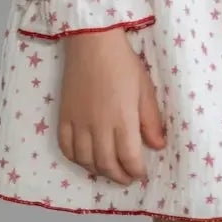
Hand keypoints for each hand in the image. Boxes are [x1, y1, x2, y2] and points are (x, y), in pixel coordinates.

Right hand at [58, 28, 166, 184]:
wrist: (92, 43)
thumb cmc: (123, 64)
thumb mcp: (145, 90)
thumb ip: (151, 120)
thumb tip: (157, 146)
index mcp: (122, 120)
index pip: (129, 158)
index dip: (136, 171)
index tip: (142, 174)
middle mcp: (98, 126)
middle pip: (106, 164)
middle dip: (118, 176)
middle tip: (127, 178)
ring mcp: (78, 122)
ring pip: (85, 160)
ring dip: (98, 171)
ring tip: (108, 171)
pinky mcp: (64, 116)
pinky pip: (65, 146)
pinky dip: (76, 158)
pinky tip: (85, 159)